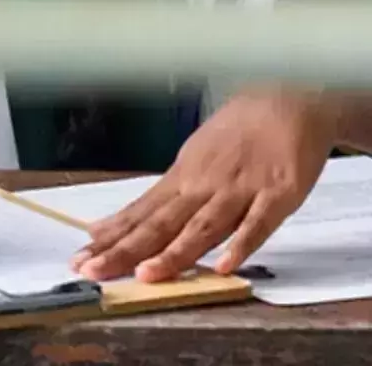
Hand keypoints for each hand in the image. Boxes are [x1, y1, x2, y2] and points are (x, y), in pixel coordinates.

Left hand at [71, 89, 338, 282]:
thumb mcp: (197, 155)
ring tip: (148, 275)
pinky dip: (242, 244)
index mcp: (184, 176)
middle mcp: (205, 184)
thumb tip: (122, 221)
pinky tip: (224, 266)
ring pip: (204, 226)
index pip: (142, 213)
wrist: (292, 95)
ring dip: (176, 252)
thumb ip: (167, 194)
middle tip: (95, 272)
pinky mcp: (278, 193)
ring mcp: (241, 188)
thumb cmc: (242, 129)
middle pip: (162, 223)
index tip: (80, 260)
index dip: (112, 238)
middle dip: (127, 250)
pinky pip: (259, 223)